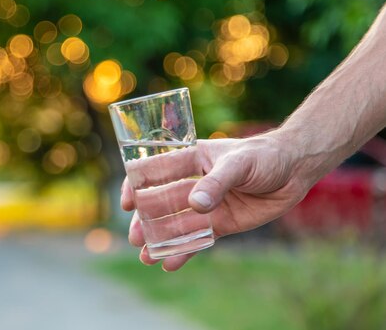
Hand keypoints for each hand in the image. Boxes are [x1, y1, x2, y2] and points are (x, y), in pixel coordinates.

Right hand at [121, 133, 314, 271]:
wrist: (294, 170)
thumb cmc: (263, 156)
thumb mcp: (238, 163)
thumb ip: (216, 182)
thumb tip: (194, 205)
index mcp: (189, 160)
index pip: (153, 171)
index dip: (135, 186)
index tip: (127, 203)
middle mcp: (191, 184)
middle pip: (159, 204)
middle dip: (145, 221)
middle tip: (135, 238)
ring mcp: (204, 206)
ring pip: (175, 226)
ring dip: (159, 241)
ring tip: (146, 257)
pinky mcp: (220, 224)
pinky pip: (197, 240)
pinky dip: (183, 253)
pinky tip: (170, 265)